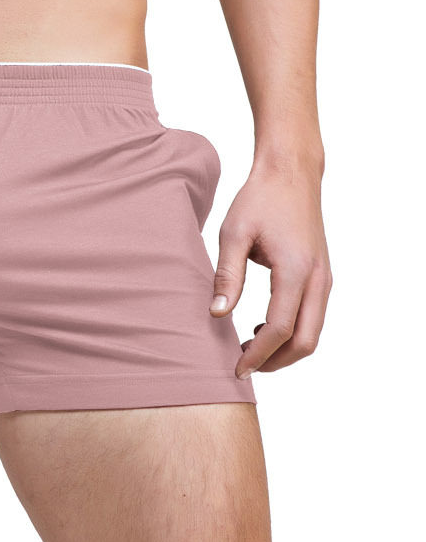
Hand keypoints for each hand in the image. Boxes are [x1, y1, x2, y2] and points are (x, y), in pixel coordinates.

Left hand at [207, 156, 331, 378]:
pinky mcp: (322, 275)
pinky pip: (313, 316)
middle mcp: (317, 279)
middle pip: (305, 342)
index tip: (236, 368)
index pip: (280, 329)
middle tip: (244, 366)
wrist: (291, 173)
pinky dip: (293, 331)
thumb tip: (218, 315)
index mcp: (296, 271)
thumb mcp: (234, 233)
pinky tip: (263, 326)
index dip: (258, 355)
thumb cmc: (260, 199)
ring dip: (285, 349)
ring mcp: (324, 279)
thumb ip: (227, 276)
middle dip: (276, 362)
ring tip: (250, 348)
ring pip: (313, 332)